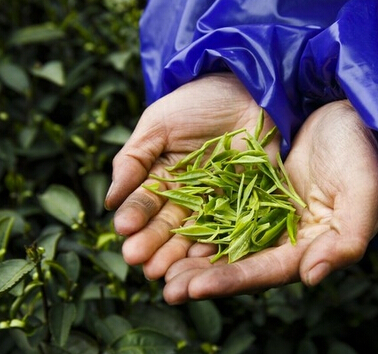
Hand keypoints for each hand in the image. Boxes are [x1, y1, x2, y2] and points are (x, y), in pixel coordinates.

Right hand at [104, 73, 279, 279]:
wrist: (247, 89)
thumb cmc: (198, 102)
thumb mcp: (158, 124)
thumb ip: (133, 160)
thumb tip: (109, 202)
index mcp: (164, 177)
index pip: (146, 202)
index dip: (135, 216)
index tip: (123, 231)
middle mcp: (190, 195)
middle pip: (169, 224)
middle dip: (153, 242)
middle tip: (139, 262)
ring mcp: (219, 200)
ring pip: (198, 231)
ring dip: (180, 252)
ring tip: (164, 270)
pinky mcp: (249, 201)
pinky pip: (234, 225)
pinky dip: (221, 243)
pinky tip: (205, 258)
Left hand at [162, 100, 377, 303]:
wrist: (354, 118)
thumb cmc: (364, 154)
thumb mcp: (363, 192)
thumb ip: (346, 238)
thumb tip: (312, 278)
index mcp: (314, 245)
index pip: (269, 271)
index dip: (232, 280)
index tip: (193, 288)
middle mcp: (289, 238)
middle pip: (241, 264)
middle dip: (203, 277)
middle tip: (164, 288)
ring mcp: (271, 215)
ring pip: (227, 241)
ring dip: (194, 255)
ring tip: (158, 266)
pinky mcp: (259, 194)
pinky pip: (225, 211)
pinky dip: (200, 221)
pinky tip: (174, 226)